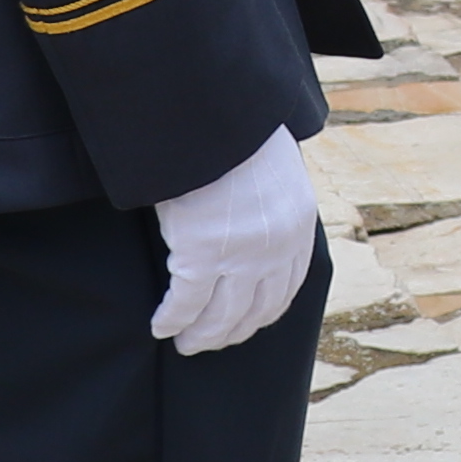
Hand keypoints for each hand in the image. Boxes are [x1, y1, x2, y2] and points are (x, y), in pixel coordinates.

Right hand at [149, 124, 321, 354]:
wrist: (214, 118)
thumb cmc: (235, 134)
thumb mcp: (273, 170)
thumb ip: (270, 204)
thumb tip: (252, 222)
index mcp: (299, 227)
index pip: (287, 287)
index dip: (264, 312)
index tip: (248, 324)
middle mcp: (276, 249)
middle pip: (256, 310)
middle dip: (232, 332)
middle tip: (210, 343)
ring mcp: (240, 257)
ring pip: (221, 316)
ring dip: (202, 336)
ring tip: (185, 343)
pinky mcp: (201, 256)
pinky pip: (184, 304)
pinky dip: (172, 319)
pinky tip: (161, 326)